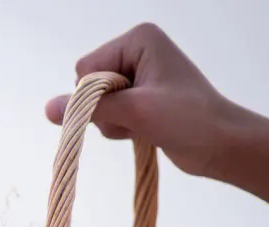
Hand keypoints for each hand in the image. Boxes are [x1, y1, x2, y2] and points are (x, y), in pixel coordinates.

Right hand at [45, 23, 248, 178]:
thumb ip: (90, 108)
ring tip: (144, 124)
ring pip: (95, 103)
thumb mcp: (135, 111)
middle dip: (106, 109)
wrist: (221, 145)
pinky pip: (107, 114)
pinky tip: (143, 130)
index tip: (128, 106)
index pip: (86, 69)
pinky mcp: (139, 97)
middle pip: (88, 85)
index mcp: (138, 39)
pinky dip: (119, 127)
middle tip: (138, 117)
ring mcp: (137, 75)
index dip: (97, 94)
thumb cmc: (187, 119)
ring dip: (113, 122)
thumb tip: (47, 108)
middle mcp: (136, 51)